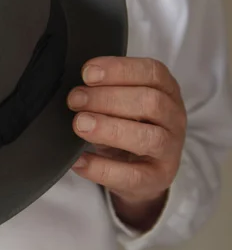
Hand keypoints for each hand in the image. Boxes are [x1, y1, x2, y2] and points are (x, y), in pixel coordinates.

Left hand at [67, 57, 186, 229]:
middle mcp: (174, 118)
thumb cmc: (128, 126)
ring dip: (109, 128)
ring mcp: (169, 150)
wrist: (141, 171)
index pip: (152, 72)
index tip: (87, 74)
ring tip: (80, 124)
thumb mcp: (121, 102)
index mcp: (166, 90)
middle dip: (107, 98)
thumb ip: (103, 91)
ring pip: (149, 137)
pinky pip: (132, 176)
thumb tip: (75, 90)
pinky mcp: (157, 179)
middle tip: (75, 100)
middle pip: (150, 102)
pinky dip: (101, 168)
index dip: (119, 70)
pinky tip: (79, 160)